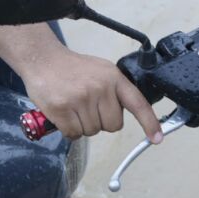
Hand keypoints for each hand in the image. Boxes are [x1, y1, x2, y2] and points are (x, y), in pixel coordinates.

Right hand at [20, 45, 163, 143]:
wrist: (42, 59)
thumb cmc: (71, 68)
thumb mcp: (101, 70)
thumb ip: (114, 89)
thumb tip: (121, 114)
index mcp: (113, 78)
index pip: (137, 103)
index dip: (149, 123)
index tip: (156, 138)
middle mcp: (100, 88)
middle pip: (112, 126)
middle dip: (100, 122)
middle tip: (87, 108)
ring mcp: (80, 98)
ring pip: (92, 131)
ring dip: (82, 125)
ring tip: (73, 107)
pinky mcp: (62, 108)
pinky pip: (73, 134)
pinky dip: (68, 130)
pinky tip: (63, 115)